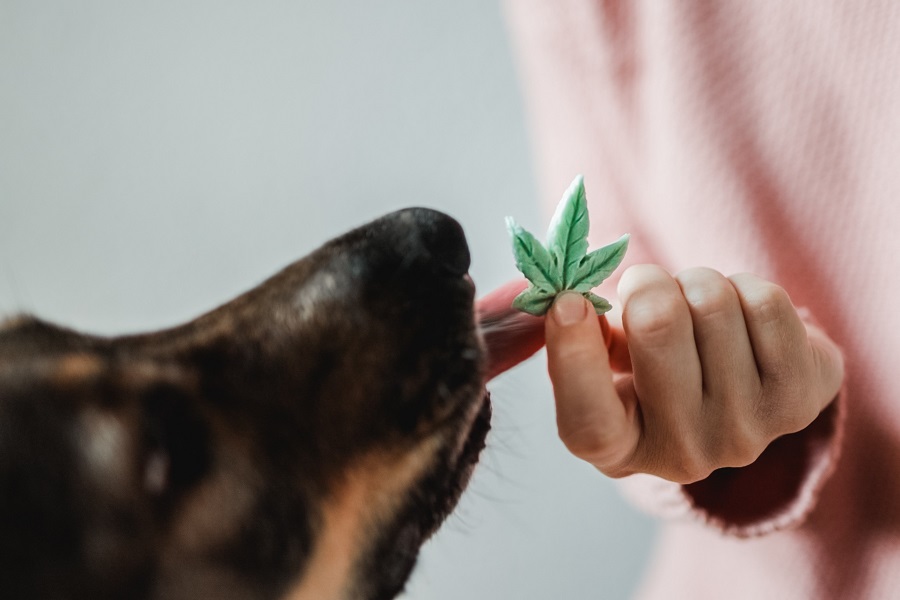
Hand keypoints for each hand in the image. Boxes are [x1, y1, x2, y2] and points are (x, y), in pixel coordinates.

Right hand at [544, 265, 843, 483]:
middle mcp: (681, 456)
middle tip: (647, 287)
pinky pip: (764, 301)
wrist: (741, 386)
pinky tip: (740, 317)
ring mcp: (747, 433)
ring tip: (696, 307)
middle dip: (648, 283)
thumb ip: (571, 334)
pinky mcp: (801, 398)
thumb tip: (564, 299)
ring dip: (697, 283)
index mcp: (617, 449)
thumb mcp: (602, 359)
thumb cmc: (652, 363)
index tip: (568, 301)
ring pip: (713, 302)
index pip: (589, 422)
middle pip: (658, 328)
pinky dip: (744, 287)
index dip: (575, 357)